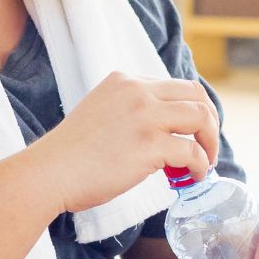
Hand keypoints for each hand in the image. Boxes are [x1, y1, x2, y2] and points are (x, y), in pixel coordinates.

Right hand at [28, 72, 218, 214]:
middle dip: (210, 121)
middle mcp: (137, 92)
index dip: (193, 108)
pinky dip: (199, 166)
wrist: (49, 173)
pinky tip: (191, 177)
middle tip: (208, 145)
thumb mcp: (100, 113)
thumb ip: (128, 112)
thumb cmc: (70, 155)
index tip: (194, 130)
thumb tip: (158, 132)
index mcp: (125, 81)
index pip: (175, 85)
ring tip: (204, 163)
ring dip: (210, 142)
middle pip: (196, 95)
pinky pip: (192, 152)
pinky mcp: (149, 145)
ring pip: (201, 118)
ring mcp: (145, 116)